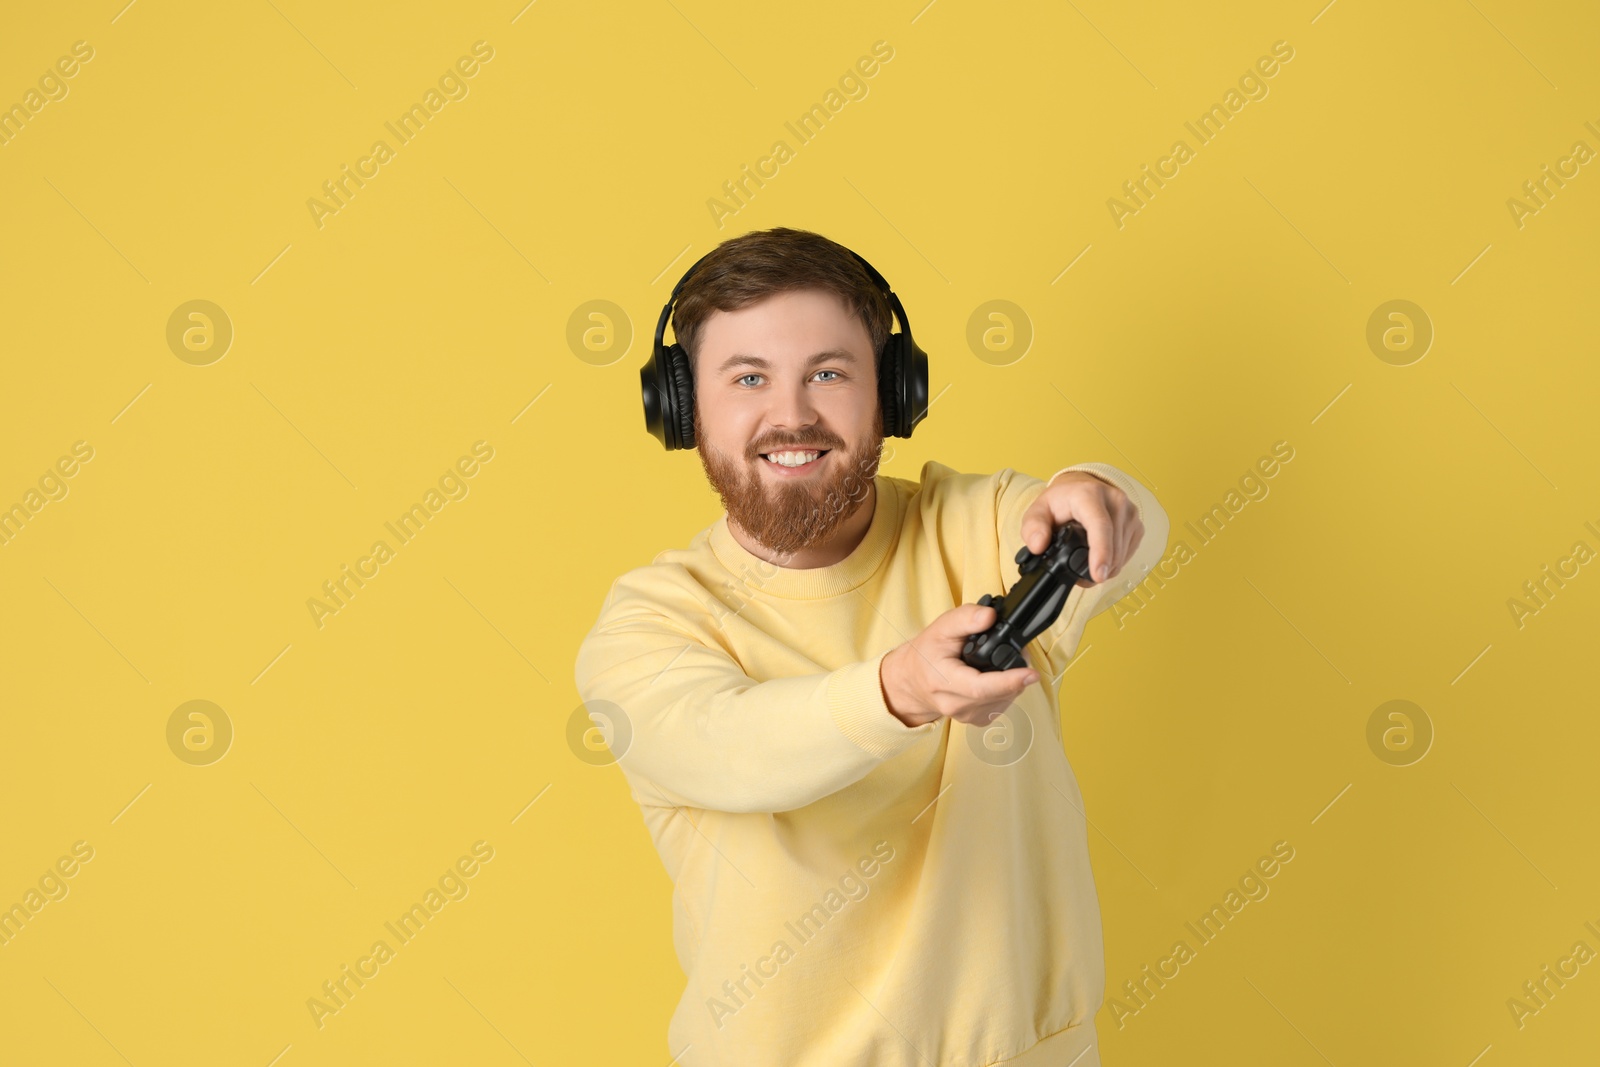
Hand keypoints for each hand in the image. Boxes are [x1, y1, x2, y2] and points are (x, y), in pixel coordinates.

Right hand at [880, 604, 1037, 727]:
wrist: (913, 680)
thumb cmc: (927, 654)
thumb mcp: (941, 628)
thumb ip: (965, 618)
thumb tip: (990, 615)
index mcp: (943, 682)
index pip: (980, 688)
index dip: (1009, 681)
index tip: (1031, 673)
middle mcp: (955, 705)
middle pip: (999, 694)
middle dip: (1017, 674)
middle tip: (1021, 652)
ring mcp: (967, 716)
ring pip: (1005, 701)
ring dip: (1014, 682)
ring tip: (1007, 661)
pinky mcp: (977, 720)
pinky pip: (1002, 705)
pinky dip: (1007, 690)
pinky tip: (998, 677)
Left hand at [1020, 471, 1143, 587]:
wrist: (1081, 487)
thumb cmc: (1061, 501)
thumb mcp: (1038, 511)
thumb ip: (1032, 528)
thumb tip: (1038, 546)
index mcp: (1089, 494)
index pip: (1100, 525)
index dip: (1100, 552)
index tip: (1098, 575)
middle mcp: (1114, 500)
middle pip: (1113, 546)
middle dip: (1098, 569)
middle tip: (1079, 577)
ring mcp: (1130, 512)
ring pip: (1122, 554)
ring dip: (1107, 567)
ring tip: (1088, 565)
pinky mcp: (1137, 523)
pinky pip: (1129, 553)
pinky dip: (1115, 562)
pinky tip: (1102, 556)